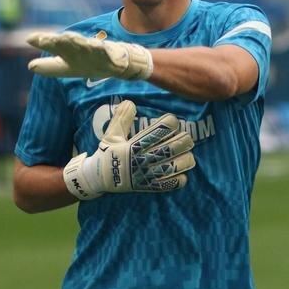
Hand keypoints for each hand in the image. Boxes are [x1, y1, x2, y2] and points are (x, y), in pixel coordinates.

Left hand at [27, 31, 152, 79]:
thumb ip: (49, 66)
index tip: (31, 39)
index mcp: (68, 52)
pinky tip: (96, 45)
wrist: (116, 64)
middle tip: (45, 39)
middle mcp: (79, 48)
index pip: (53, 46)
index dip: (43, 42)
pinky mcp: (108, 53)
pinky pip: (103, 50)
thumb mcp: (67, 67)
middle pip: (66, 44)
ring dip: (76, 40)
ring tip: (67, 37)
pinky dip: (100, 47)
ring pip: (84, 44)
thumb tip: (30, 66)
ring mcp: (94, 50)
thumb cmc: (88, 63)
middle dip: (57, 41)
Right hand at [63, 100, 194, 199]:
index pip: (155, 133)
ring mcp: (146, 175)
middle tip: (187, 137)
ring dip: (184, 160)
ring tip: (189, 153)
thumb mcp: (111, 134)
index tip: (173, 120)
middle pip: (169, 150)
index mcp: (132, 146)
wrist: (98, 179)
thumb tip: (130, 102)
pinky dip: (179, 179)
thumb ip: (121, 118)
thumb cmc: (107, 153)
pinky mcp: (148, 186)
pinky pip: (168, 185)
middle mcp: (141, 161)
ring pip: (172, 168)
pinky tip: (183, 173)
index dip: (167, 125)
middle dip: (182, 142)